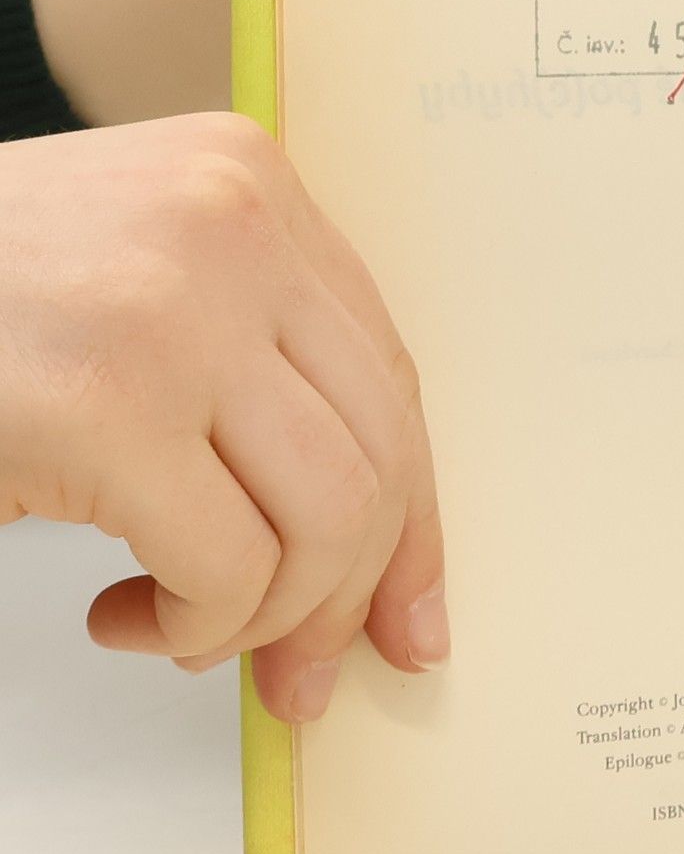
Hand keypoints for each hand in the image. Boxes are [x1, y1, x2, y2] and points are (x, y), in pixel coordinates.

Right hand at [0, 114, 446, 721]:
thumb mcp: (139, 296)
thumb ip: (256, 382)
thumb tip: (373, 573)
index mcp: (247, 184)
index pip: (390, 381)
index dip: (410, 519)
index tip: (405, 614)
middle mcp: (231, 223)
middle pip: (379, 453)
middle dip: (350, 594)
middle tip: (300, 669)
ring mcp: (172, 306)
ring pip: (329, 517)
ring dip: (268, 615)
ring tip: (188, 629)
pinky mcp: (104, 402)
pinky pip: (231, 563)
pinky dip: (198, 626)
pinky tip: (127, 616)